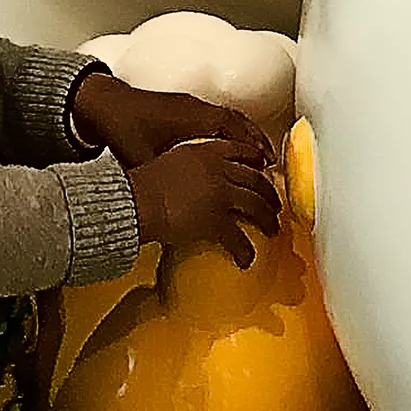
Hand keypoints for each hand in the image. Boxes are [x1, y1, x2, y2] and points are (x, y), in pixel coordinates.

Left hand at [72, 70, 271, 167]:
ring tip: (257, 154)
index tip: (266, 164)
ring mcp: (188, 106)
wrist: (100, 103)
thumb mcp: (142, 159)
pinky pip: (215, 116)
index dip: (252, 146)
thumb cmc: (120, 127)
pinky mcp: (180, 107)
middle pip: (237, 121)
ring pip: (228, 117)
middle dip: (256, 141)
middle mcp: (195, 108)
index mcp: (191, 119)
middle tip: (271, 162)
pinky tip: (227, 145)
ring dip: (244, 134)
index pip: (233, 129)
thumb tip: (173, 202)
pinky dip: (228, 129)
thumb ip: (161, 178)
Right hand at [128, 140, 281, 266]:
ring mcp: (221, 193)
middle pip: (255, 178)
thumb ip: (184, 168)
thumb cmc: (140, 186)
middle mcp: (218, 169)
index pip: (239, 150)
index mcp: (204, 152)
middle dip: (269, 192)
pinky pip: (238, 237)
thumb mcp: (166, 164)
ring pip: (256, 204)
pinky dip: (244, 250)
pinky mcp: (217, 219)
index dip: (255, 159)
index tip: (262, 166)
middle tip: (274, 202)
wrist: (136, 200)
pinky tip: (246, 259)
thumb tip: (184, 182)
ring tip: (272, 228)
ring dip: (267, 219)